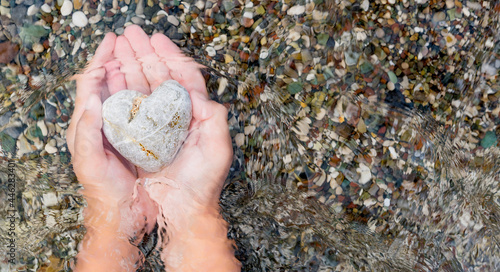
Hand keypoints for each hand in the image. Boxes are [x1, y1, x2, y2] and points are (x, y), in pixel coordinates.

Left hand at [66, 32, 157, 270]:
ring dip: (136, 71)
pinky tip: (161, 84)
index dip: (100, 59)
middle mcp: (106, 123)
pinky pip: (146, 109)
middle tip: (132, 41)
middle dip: (120, 58)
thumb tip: (91, 96)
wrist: (124, 214)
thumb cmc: (103, 191)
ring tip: (145, 54)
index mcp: (87, 125)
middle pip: (111, 82)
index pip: (91, 84)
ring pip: (129, 92)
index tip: (112, 42)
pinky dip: (152, 92)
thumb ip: (86, 130)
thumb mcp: (89, 162)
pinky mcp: (142, 138)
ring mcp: (125, 129)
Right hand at [109, 25, 231, 214]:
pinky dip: (120, 91)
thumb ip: (215, 117)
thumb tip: (199, 93)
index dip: (170, 56)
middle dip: (145, 53)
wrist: (182, 210)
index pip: (183, 77)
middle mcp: (175, 117)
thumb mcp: (218, 148)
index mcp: (195, 114)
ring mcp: (156, 126)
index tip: (157, 39)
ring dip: (130, 66)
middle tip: (131, 34)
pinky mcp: (140, 139)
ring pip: (142, 88)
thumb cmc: (203, 183)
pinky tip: (111, 77)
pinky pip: (129, 110)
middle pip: (159, 77)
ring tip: (117, 47)